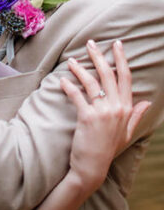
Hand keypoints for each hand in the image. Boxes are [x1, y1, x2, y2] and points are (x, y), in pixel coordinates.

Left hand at [60, 39, 150, 193]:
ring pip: (92, 83)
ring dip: (80, 69)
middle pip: (109, 75)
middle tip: (90, 43)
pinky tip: (62, 80)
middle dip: (99, 56)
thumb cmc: (108, 148)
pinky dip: (68, 86)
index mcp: (126, 109)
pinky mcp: (87, 117)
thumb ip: (136, 115)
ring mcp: (103, 113)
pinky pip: (77, 96)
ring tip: (70, 61)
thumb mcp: (126, 132)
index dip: (121, 59)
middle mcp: (117, 108)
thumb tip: (147, 101)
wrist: (92, 166)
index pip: (126, 78)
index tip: (117, 44)